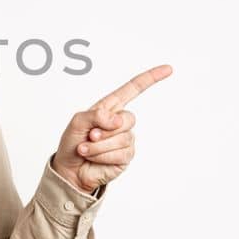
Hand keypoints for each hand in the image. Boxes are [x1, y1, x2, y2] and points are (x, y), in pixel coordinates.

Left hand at [53, 64, 172, 192]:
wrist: (70, 169)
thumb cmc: (72, 142)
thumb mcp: (78, 122)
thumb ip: (96, 115)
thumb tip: (117, 120)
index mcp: (110, 107)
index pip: (133, 89)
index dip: (150, 78)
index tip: (168, 69)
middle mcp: (120, 122)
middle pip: (128, 118)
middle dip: (105, 130)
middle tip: (89, 136)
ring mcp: (126, 139)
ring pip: (122, 138)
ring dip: (99, 146)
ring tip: (86, 149)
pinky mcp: (126, 156)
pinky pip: (120, 153)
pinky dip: (102, 156)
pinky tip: (93, 158)